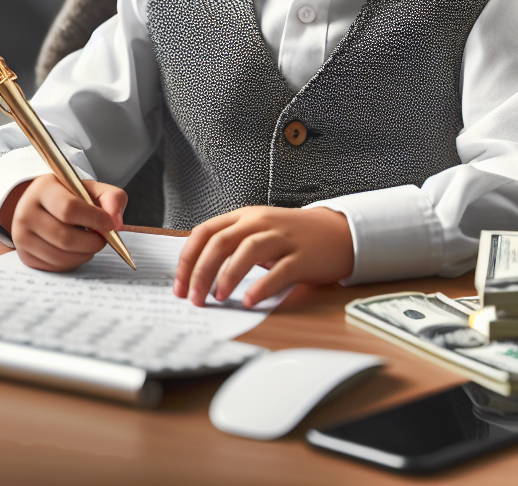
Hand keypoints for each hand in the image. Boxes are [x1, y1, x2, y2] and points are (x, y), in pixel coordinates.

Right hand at [0, 175, 127, 271]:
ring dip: (85, 254)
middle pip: (65, 237)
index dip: (95, 219)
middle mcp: (26, 212)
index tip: (110, 224)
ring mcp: (21, 236)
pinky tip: (78, 250)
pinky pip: (54, 266)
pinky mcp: (24, 255)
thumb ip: (111, 198)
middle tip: (103, 238)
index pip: (69, 208)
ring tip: (91, 243)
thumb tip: (116, 223)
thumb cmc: (71, 196)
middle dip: (92, 242)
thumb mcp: (91, 189)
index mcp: (43, 188)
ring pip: (60, 256)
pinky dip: (73, 262)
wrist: (43, 206)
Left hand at [173, 206, 353, 307]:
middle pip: (221, 242)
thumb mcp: (259, 232)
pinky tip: (249, 301)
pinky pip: (279, 270)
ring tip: (218, 298)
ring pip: (247, 251)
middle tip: (193, 298)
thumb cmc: (293, 236)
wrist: (338, 232)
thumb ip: (232, 244)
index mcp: (245, 217)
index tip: (179, 285)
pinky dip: (262, 286)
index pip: (205, 232)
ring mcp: (283, 238)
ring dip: (227, 275)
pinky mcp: (302, 256)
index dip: (188, 259)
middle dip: (201, 272)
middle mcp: (261, 223)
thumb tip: (198, 273)